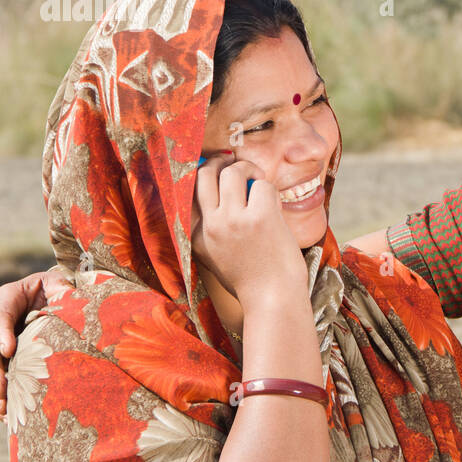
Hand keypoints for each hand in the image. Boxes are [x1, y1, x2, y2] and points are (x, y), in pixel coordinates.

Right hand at [0, 269, 70, 419]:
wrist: (52, 297)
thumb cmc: (56, 287)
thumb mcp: (58, 282)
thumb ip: (61, 287)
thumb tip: (67, 296)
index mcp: (8, 298)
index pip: (0, 316)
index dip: (2, 334)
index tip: (9, 351)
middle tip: (1, 389)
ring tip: (1, 407)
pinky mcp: (0, 360)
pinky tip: (5, 414)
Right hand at [190, 153, 308, 306]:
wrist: (273, 300)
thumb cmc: (252, 281)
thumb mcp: (218, 258)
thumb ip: (214, 231)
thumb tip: (224, 197)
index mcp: (197, 237)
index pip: (188, 192)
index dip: (203, 175)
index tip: (214, 168)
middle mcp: (211, 225)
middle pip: (204, 174)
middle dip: (219, 161)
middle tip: (235, 164)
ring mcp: (234, 220)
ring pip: (233, 172)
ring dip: (248, 169)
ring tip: (257, 180)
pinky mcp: (260, 217)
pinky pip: (263, 185)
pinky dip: (270, 188)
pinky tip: (273, 203)